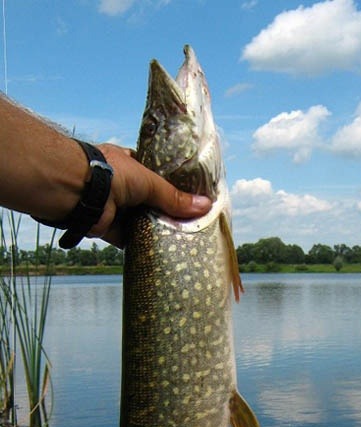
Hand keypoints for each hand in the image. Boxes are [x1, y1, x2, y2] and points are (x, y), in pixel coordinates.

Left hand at [92, 143, 211, 247]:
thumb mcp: (149, 181)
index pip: (153, 175)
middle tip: (188, 223)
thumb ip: (174, 197)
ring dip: (154, 229)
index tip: (187, 198)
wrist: (78, 192)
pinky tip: (161, 251)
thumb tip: (205, 205)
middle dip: (164, 211)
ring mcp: (113, 206)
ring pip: (139, 221)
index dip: (169, 185)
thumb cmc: (110, 174)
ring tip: (181, 239)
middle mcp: (120, 185)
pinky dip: (142, 245)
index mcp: (127, 164)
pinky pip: (129, 239)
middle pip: (148, 201)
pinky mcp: (108, 228)